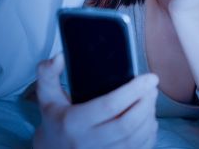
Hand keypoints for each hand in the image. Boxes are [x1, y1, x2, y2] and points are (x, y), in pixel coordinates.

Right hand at [33, 54, 158, 148]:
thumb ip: (47, 73)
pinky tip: (149, 120)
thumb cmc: (55, 119)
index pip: (108, 106)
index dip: (133, 90)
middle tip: (152, 88)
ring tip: (151, 100)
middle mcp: (87, 143)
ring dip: (149, 118)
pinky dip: (149, 135)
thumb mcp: (45, 96)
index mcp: (73, 123)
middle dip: (146, 103)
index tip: (150, 78)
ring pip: (136, 139)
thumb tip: (60, 57)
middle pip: (127, 124)